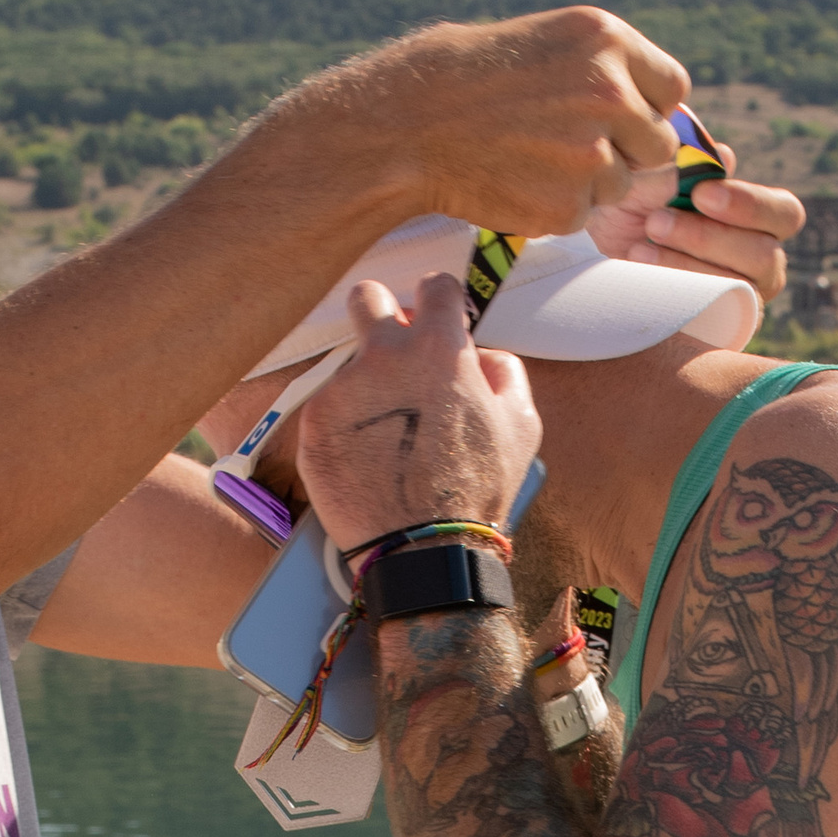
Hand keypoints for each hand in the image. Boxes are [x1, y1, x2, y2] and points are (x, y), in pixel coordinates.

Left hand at [294, 275, 542, 554]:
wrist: (423, 549)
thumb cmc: (476, 492)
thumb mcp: (522, 426)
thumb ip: (504, 372)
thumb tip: (482, 357)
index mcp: (439, 348)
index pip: (434, 287)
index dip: (439, 305)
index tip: (437, 324)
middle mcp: (385, 355)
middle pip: (367, 296)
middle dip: (380, 312)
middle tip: (392, 350)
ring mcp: (345, 388)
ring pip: (350, 364)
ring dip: (367, 385)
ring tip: (388, 435)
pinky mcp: (315, 422)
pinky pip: (329, 408)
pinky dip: (346, 427)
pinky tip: (367, 458)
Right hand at [303, 9, 690, 240]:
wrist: (410, 123)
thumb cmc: (476, 79)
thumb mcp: (549, 45)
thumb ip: (608, 71)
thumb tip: (658, 112)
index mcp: (607, 41)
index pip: (672, 88)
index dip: (646, 107)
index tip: (618, 116)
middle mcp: (610, 92)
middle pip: (658, 144)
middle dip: (626, 151)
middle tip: (571, 146)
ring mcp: (592, 153)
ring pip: (621, 186)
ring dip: (587, 183)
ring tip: (531, 158)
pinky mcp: (569, 204)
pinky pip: (583, 215)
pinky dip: (555, 207)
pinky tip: (515, 180)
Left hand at [590, 168, 803, 302]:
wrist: (595, 245)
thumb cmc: (635, 202)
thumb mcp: (652, 174)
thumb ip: (686, 165)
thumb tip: (725, 158)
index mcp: (760, 219)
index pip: (785, 213)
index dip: (750, 205)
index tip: (700, 193)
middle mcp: (760, 261)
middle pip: (763, 256)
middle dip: (707, 238)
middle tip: (656, 221)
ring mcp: (742, 300)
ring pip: (735, 288)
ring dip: (686, 265)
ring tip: (640, 244)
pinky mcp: (715, 327)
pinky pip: (708, 316)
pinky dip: (675, 293)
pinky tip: (643, 273)